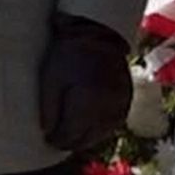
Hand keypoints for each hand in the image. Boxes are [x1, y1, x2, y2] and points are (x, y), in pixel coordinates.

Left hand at [38, 15, 132, 150]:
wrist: (98, 33)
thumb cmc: (69, 54)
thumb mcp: (51, 79)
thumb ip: (49, 110)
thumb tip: (48, 134)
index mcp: (87, 103)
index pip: (70, 136)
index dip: (56, 140)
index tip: (47, 139)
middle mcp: (107, 108)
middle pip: (86, 139)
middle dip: (70, 142)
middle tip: (57, 139)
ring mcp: (120, 104)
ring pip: (102, 134)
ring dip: (86, 138)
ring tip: (72, 134)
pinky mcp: (127, 99)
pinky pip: (114, 124)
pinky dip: (101, 128)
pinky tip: (90, 126)